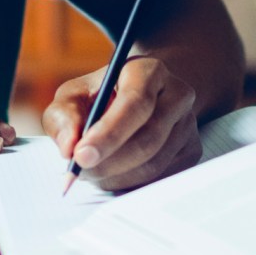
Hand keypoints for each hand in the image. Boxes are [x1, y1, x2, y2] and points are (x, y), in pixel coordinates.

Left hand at [42, 56, 201, 191]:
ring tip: (92, 170)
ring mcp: (188, 125)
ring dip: (116, 176)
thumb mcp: (75, 94)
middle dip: (109, 162)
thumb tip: (69, 148)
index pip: (135, 104)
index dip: (108, 133)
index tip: (80, 156)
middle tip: (80, 171)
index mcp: (149, 71)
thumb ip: (64, 115)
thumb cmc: (103, 95)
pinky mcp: (191, 151)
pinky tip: (113, 173)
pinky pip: (160, 178)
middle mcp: (177, 95)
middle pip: (148, 139)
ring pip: (154, 164)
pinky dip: (130, 183)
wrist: (140, 95)